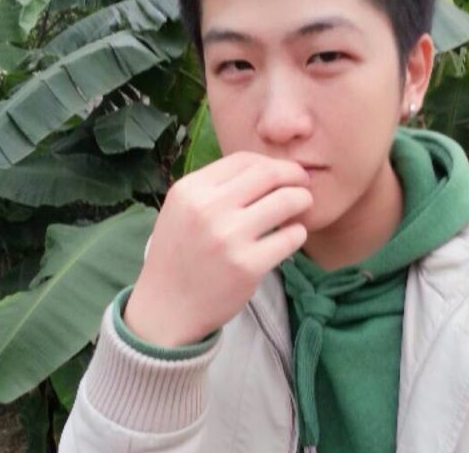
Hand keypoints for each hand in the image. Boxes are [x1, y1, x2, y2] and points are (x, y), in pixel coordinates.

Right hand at [123, 152, 312, 346]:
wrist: (166, 309)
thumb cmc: (180, 254)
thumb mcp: (183, 209)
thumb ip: (216, 187)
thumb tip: (267, 168)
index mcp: (190, 189)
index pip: (244, 160)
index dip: (270, 163)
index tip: (283, 172)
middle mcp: (208, 209)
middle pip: (268, 174)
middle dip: (294, 175)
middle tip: (303, 184)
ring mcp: (228, 237)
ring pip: (286, 201)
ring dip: (302, 200)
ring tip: (302, 208)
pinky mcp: (248, 266)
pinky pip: (290, 237)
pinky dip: (298, 233)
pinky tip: (291, 236)